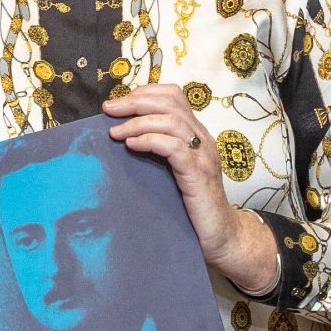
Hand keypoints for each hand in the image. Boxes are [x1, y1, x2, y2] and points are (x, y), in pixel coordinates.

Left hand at [104, 85, 275, 292]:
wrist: (221, 237)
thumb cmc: (192, 207)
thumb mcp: (172, 172)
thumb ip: (157, 152)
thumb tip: (121, 137)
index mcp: (195, 134)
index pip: (173, 96)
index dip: (144, 93)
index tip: (117, 104)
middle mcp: (202, 139)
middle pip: (170, 102)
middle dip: (135, 101)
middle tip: (109, 110)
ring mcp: (203, 155)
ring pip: (171, 121)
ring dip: (137, 122)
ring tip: (115, 132)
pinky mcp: (198, 174)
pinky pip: (174, 147)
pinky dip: (150, 140)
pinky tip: (131, 145)